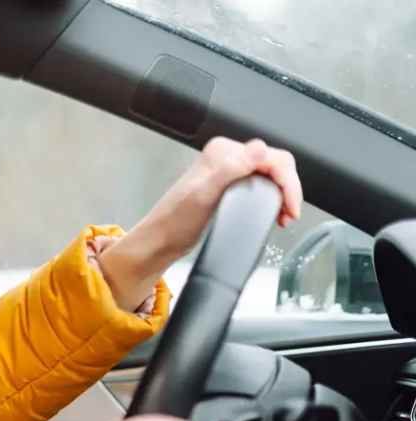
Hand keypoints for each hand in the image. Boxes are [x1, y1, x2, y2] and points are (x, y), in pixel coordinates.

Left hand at [97, 137, 303, 311]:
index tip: (291, 207)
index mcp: (224, 152)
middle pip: (276, 164)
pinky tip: (273, 212)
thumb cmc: (176, 220)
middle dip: (289, 189)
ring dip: (284, 194)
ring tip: (283, 216)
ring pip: (272, 175)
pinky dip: (273, 197)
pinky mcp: (231, 186)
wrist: (161, 240)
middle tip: (289, 214)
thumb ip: (231, 169)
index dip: (288, 182)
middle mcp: (228, 157)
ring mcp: (230, 171)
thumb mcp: (204, 193)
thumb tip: (259, 149)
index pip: (273, 157)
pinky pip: (262, 184)